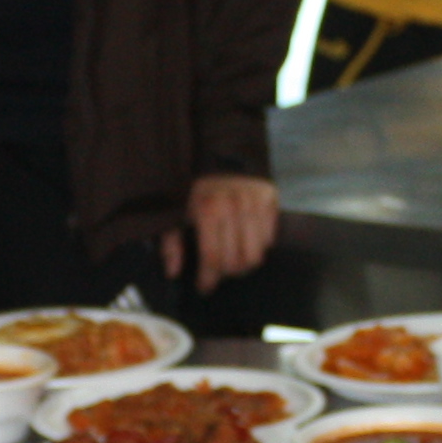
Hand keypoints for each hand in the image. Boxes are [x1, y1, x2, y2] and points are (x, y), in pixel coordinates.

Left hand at [161, 173, 279, 288]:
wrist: (221, 156)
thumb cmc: (196, 189)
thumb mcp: (176, 212)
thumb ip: (171, 243)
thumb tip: (173, 271)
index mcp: (208, 210)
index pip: (213, 258)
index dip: (208, 278)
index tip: (204, 287)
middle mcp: (234, 207)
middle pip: (236, 262)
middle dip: (224, 273)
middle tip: (217, 272)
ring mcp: (255, 204)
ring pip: (256, 255)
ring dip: (243, 264)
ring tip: (233, 261)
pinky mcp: (270, 201)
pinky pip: (269, 240)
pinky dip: (258, 247)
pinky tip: (246, 242)